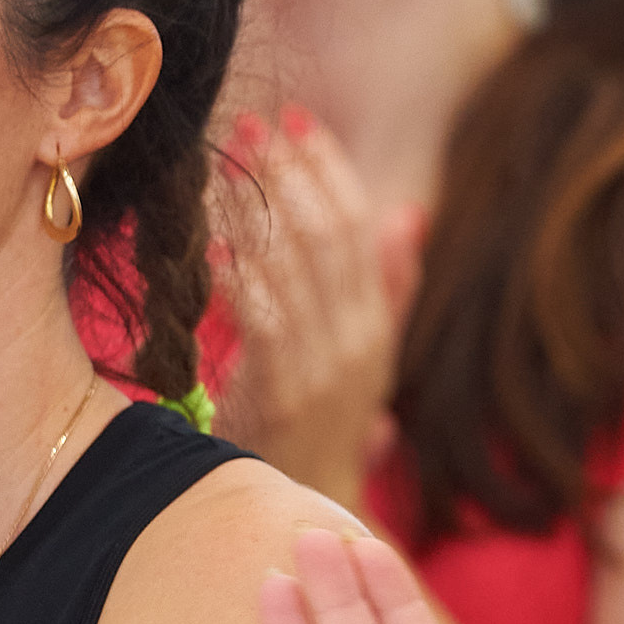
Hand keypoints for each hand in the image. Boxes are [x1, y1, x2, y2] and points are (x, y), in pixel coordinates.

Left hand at [211, 109, 425, 509]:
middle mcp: (360, 340)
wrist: (308, 501)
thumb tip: (407, 215)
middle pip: (330, 236)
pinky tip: (216, 244)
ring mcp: (324, 367)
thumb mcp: (366, 354)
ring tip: (225, 167)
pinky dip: (241, 277)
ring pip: (296, 268)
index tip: (300, 122)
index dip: (332, 169)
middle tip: (251, 127)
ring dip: (257, 210)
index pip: (364, 227)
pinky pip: (264, 319)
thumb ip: (390, 287)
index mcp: (379, 324)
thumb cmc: (324, 423)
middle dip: (291, 174)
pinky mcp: (284, 391)